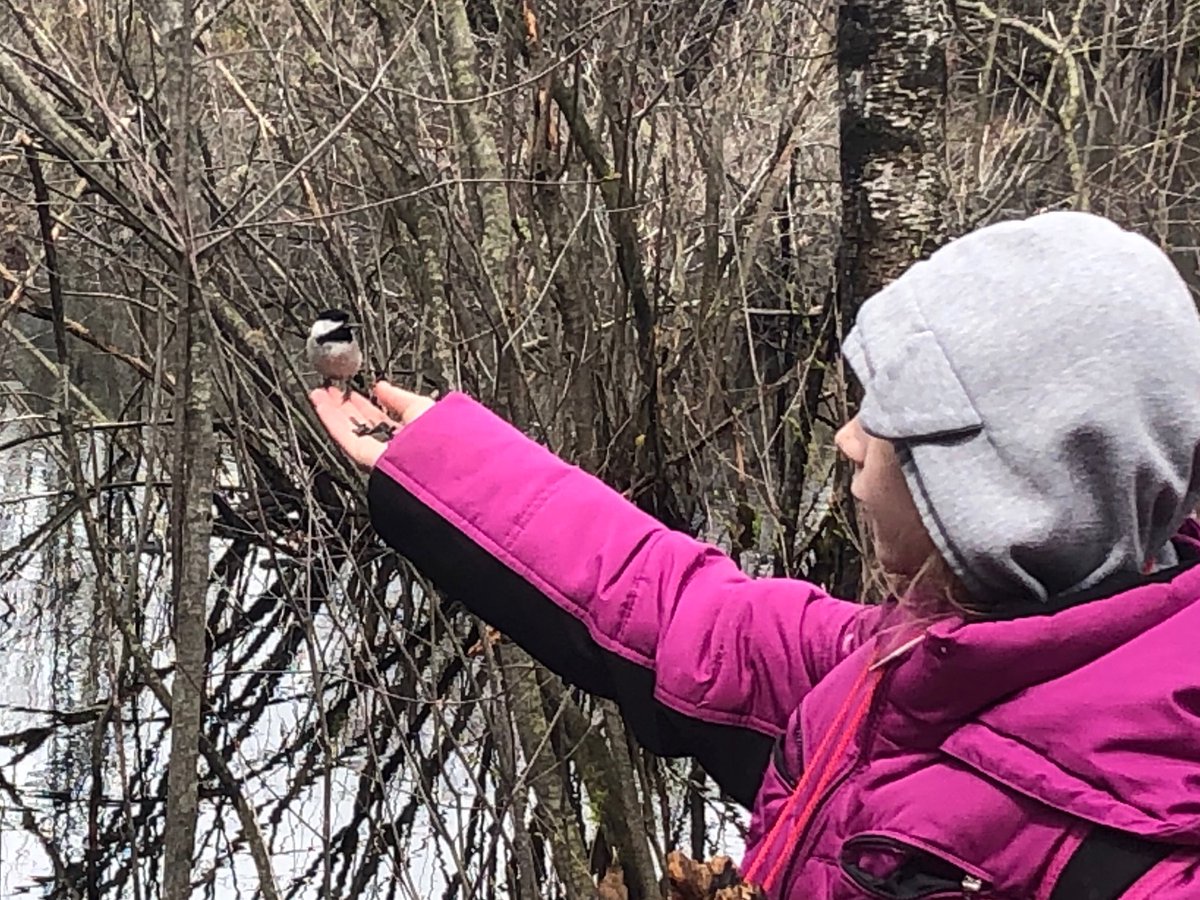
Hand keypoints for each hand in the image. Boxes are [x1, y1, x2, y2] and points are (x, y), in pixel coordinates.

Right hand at [310, 380, 435, 469]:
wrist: (442, 460)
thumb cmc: (443, 438)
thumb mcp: (421, 406)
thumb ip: (398, 397)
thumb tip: (381, 386)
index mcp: (410, 435)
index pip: (382, 418)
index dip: (365, 403)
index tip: (353, 392)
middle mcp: (393, 446)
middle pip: (362, 424)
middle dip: (345, 406)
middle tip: (331, 391)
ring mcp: (379, 453)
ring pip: (350, 431)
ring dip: (332, 411)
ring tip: (319, 394)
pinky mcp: (367, 458)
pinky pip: (345, 438)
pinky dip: (330, 420)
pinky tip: (320, 405)